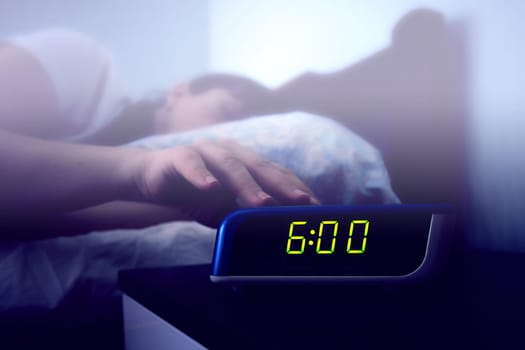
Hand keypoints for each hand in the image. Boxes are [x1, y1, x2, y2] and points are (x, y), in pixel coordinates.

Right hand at [126, 140, 319, 226]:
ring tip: (262, 202)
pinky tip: (210, 188)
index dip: (295, 188)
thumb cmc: (194, 194)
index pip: (275, 174)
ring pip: (230, 165)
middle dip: (282, 184)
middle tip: (301, 201)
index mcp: (244, 163)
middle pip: (259, 166)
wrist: (152, 180)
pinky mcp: (179, 157)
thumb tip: (276, 234)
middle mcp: (229, 153)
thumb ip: (247, 215)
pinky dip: (201, 175)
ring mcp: (204, 152)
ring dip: (247, 184)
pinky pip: (191, 164)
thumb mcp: (224, 209)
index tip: (316, 207)